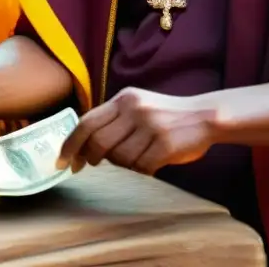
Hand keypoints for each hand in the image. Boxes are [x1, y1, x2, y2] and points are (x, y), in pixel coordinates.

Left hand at [57, 87, 216, 175]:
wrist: (206, 116)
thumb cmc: (166, 116)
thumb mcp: (136, 107)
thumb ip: (113, 121)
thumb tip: (82, 146)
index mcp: (123, 99)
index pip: (86, 122)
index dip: (71, 144)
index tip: (62, 161)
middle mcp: (134, 109)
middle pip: (98, 142)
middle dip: (91, 158)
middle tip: (92, 164)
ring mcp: (150, 126)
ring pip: (120, 158)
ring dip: (124, 163)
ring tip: (138, 156)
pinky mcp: (165, 143)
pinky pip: (141, 166)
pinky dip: (143, 169)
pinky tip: (153, 162)